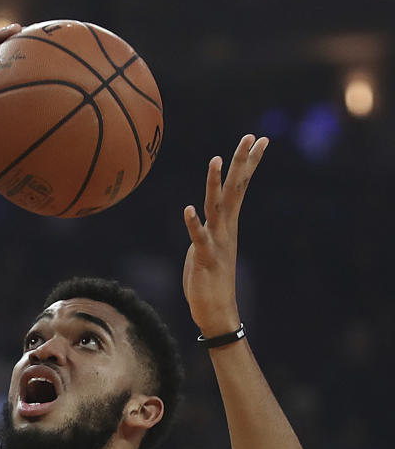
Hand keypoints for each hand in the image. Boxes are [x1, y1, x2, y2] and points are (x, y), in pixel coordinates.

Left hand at [182, 134, 266, 336]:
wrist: (216, 312)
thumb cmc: (209, 281)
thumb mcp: (207, 247)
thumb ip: (205, 229)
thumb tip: (200, 216)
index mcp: (227, 225)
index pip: (240, 187)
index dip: (248, 163)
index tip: (259, 139)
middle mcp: (226, 230)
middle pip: (235, 189)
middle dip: (242, 162)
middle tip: (251, 136)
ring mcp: (216, 243)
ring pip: (216, 208)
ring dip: (215, 184)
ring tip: (216, 159)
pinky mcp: (203, 259)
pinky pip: (199, 239)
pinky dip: (194, 224)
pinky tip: (188, 209)